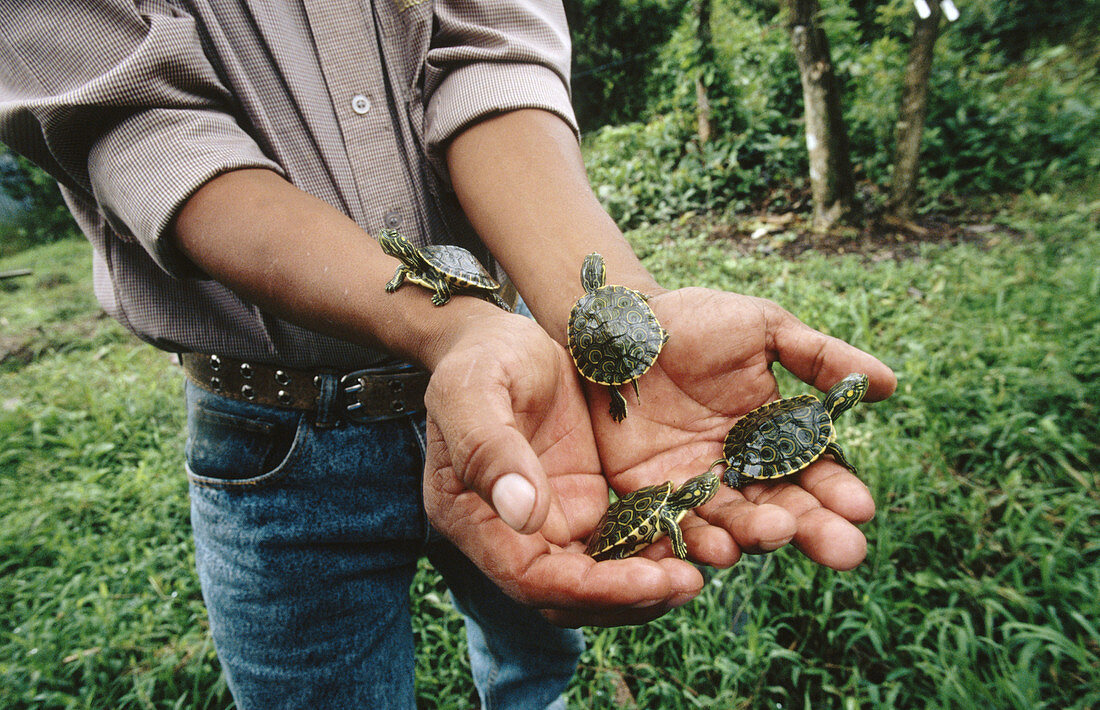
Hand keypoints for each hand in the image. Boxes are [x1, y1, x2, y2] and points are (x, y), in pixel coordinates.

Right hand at [421, 312, 705, 625]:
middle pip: (567, 595)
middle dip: (625, 597)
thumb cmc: (479, 357)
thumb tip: (522, 514)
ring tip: (696, 571)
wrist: (499, 338)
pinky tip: (689, 537)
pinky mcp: (581, 503)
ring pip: (596, 579)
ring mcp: (547, 521)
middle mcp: (507, 532)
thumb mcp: (473, 389)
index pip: (529, 579)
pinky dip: (649, 550)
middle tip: (685, 582)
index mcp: (470, 515)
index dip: (588, 589)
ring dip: (643, 585)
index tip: (645, 580)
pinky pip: (617, 544)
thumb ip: (488, 449)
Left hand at [582, 287, 896, 570]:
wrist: (622, 326)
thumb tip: (890, 383)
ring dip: (757, 534)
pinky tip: (716, 549)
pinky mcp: (649, 493)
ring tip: (776, 536)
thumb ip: (819, 356)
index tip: (862, 508)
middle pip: (783, 509)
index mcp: (774, 436)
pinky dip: (694, 538)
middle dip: (814, 528)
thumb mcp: (764, 327)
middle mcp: (740, 470)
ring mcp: (696, 484)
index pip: (815, 472)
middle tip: (845, 551)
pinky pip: (675, 523)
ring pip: (733, 522)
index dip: (838, 491)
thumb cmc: (696, 321)